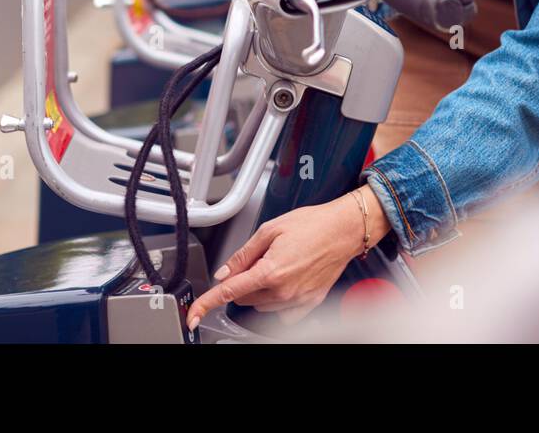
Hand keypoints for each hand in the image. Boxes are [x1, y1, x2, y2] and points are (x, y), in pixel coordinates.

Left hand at [186, 196, 366, 330]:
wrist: (345, 229)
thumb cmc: (313, 224)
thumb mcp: (270, 230)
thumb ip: (243, 254)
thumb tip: (224, 272)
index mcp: (270, 270)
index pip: (228, 292)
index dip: (206, 303)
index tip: (193, 314)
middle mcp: (283, 291)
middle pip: (244, 298)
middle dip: (243, 281)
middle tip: (259, 258)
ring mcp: (297, 300)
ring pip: (262, 306)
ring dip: (260, 290)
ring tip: (278, 263)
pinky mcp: (310, 304)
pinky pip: (283, 313)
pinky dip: (277, 301)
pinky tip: (286, 282)